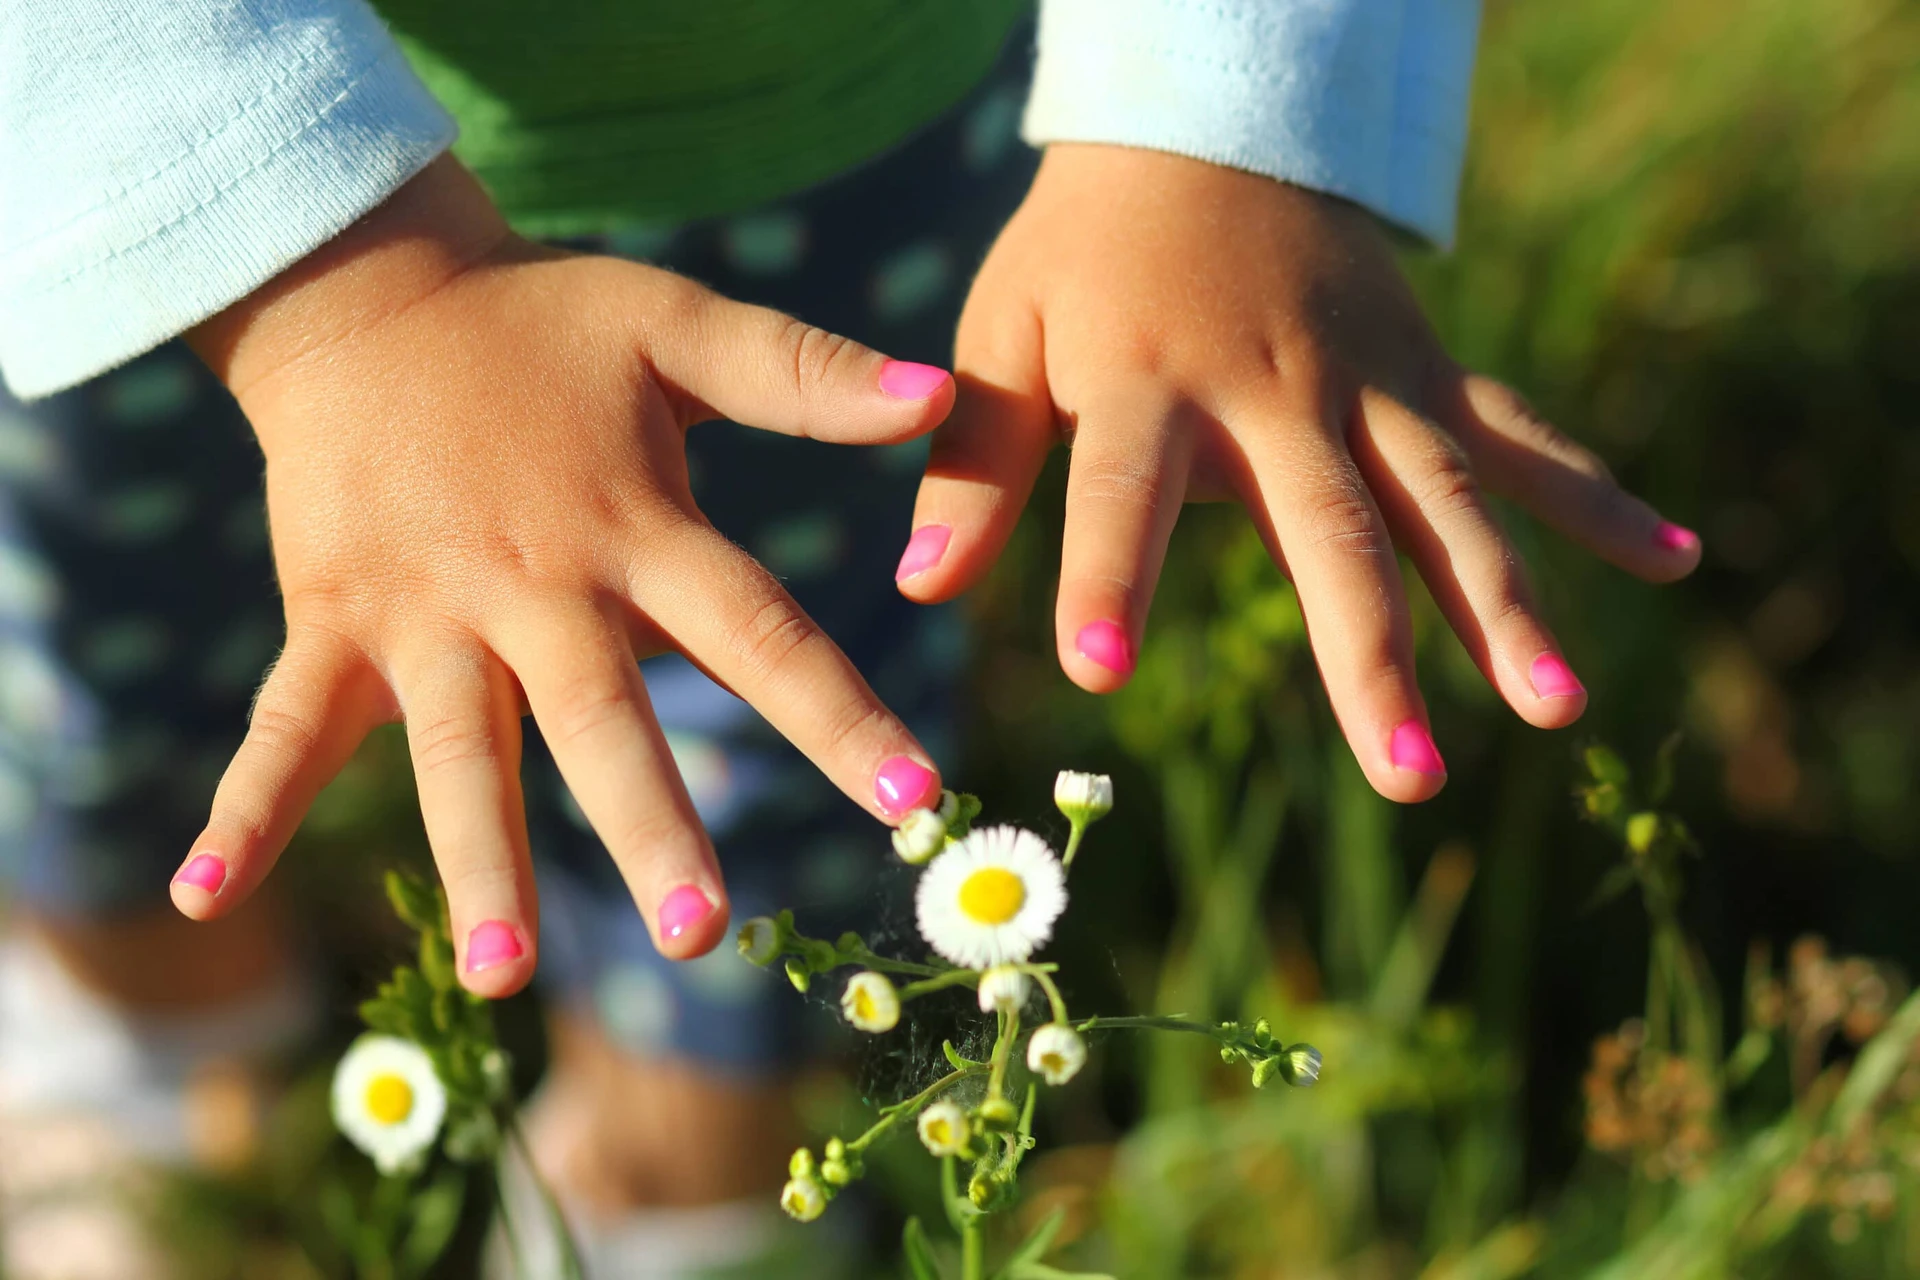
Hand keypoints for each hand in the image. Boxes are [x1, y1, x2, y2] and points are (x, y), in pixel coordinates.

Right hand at [173, 157, 953, 992]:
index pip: (757, 632)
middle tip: (702, 933)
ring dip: (479, 860)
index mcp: (634, 525)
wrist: (367, 293)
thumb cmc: (542, 322)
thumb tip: (942, 393)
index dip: (837, 715)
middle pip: (600, 720)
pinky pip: (285, 725)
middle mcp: (534, 586)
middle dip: (652, 826)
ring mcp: (422, 613)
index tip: (912, 801)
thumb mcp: (678, 325)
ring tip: (503, 974)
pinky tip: (206, 894)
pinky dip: (248, 808)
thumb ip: (802, 373)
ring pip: (457, 753)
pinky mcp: (331, 622)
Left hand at [900, 144, 1700, 802]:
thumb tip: (915, 592)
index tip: (1094, 672)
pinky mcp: (1424, 374)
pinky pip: (1520, 438)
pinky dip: (1598, 499)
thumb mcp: (1002, 336)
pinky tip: (1677, 561)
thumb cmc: (1082, 256)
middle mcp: (1275, 388)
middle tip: (1400, 772)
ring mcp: (1368, 382)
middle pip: (1329, 527)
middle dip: (1367, 652)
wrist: (1202, 126)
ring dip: (1507, 606)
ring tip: (1557, 711)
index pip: (1121, 491)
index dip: (1106, 575)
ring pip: (1449, 501)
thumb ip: (971, 463)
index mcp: (1147, 379)